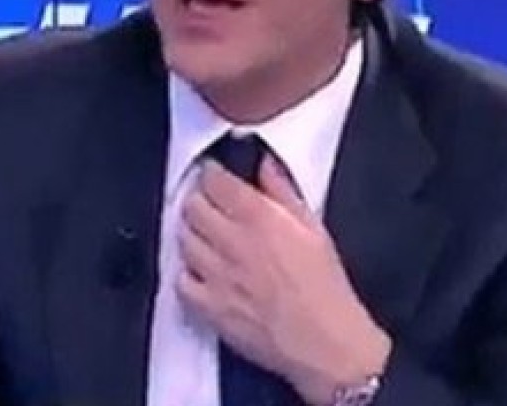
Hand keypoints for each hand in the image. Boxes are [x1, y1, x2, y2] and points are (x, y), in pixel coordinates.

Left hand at [177, 157, 391, 404]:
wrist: (325, 343)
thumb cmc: (325, 288)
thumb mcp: (314, 228)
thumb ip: (284, 191)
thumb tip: (266, 163)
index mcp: (260, 218)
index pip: (215, 181)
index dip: (211, 174)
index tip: (213, 176)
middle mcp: (233, 242)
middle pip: (193, 206)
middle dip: (198, 200)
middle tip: (208, 204)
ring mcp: (216, 275)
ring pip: (184, 239)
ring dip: (191, 232)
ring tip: (205, 236)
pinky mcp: (209, 306)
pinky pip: (181, 280)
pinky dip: (187, 273)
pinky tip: (202, 272)